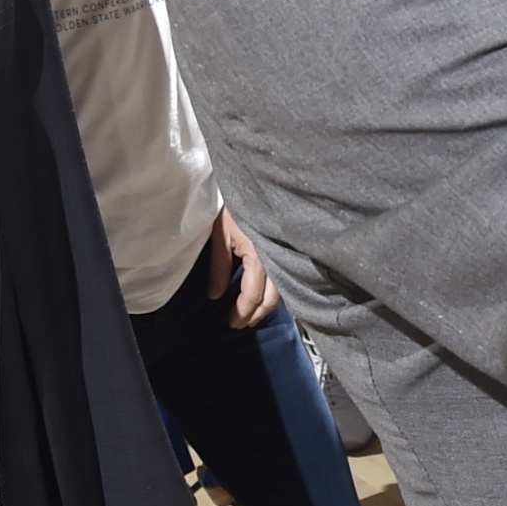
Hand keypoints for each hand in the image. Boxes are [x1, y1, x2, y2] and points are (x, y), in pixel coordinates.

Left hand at [204, 207, 283, 330]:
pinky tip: (269, 293)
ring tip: (254, 313)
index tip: (233, 324)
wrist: (255, 181)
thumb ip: (219, 267)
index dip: (243, 312)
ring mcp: (287, 251)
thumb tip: (215, 296)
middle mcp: (278, 256)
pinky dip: (278, 289)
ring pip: (285, 288)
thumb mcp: (220, 236)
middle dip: (257, 313)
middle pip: (274, 297)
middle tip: (243, 324)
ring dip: (269, 304)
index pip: (254, 294)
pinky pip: (288, 274)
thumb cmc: (234, 205)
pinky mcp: (291, 246)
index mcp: (259, 254)